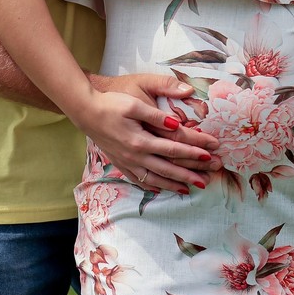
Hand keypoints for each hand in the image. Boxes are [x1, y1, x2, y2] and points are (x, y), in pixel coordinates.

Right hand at [86, 73, 219, 188]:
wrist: (85, 112)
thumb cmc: (111, 104)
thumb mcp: (134, 104)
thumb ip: (156, 116)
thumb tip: (176, 124)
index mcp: (141, 140)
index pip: (173, 149)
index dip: (192, 153)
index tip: (208, 155)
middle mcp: (135, 156)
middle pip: (167, 168)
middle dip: (188, 175)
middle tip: (206, 181)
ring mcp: (127, 162)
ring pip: (154, 178)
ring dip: (172, 185)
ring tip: (187, 190)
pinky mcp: (120, 163)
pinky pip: (137, 180)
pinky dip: (150, 185)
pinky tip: (158, 188)